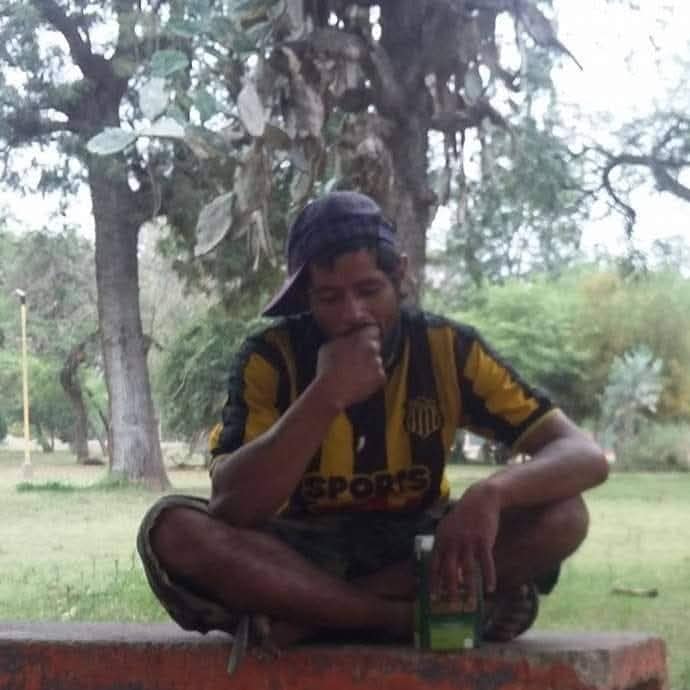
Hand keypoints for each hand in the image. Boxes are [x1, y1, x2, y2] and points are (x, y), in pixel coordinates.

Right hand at [315, 324, 385, 409]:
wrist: (332, 390)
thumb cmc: (327, 368)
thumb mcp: (330, 345)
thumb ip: (343, 339)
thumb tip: (347, 338)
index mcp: (361, 338)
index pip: (373, 330)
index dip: (367, 335)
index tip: (363, 339)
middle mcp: (373, 349)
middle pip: (376, 346)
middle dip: (368, 350)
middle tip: (356, 359)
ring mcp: (378, 363)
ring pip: (377, 361)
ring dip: (370, 365)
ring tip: (355, 373)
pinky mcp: (381, 378)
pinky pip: (379, 376)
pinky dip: (372, 379)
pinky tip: (359, 381)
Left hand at [430, 482, 500, 605]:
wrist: (479, 500)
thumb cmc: (463, 516)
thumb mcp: (448, 527)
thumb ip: (445, 546)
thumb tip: (443, 567)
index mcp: (442, 539)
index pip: (434, 564)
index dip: (434, 581)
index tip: (433, 596)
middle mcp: (453, 542)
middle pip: (449, 570)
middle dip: (450, 589)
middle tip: (451, 605)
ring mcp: (468, 542)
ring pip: (467, 570)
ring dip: (469, 588)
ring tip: (470, 602)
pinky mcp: (483, 541)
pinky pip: (486, 563)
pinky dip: (488, 577)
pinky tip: (490, 589)